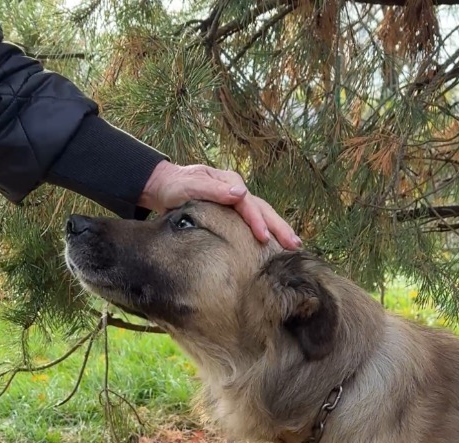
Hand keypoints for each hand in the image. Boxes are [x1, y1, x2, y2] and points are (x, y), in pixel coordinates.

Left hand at [138, 161, 300, 248]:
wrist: (164, 187)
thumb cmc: (175, 186)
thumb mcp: (189, 185)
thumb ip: (213, 189)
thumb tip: (241, 193)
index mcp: (229, 181)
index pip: (248, 203)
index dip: (257, 220)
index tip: (264, 237)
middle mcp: (238, 190)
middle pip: (264, 209)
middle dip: (279, 227)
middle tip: (294, 244)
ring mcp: (239, 201)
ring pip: (264, 215)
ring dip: (279, 231)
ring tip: (294, 246)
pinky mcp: (236, 212)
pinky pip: (256, 221)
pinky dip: (269, 232)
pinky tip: (278, 245)